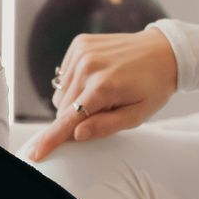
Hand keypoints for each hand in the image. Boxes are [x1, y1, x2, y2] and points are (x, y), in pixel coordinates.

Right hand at [25, 26, 177, 161]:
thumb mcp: (138, 115)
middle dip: (76, 117)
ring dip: (75, 99)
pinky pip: (64, 75)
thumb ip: (106, 126)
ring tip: (102, 93)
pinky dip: (76, 82)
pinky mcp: (80, 44)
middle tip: (104, 109)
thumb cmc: (154, 87)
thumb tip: (76, 134)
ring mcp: (82, 52)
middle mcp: (88, 66)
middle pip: (62, 108)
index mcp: (103, 87)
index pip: (68, 119)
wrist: (164, 50)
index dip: (50, 139)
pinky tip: (96, 78)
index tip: (34, 155)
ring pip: (61, 92)